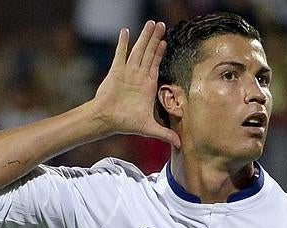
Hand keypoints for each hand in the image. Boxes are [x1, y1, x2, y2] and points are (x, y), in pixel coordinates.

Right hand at [93, 21, 180, 147]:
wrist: (106, 120)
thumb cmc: (125, 123)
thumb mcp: (149, 127)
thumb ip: (164, 133)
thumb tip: (180, 144)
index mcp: (147, 85)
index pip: (156, 65)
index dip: (160, 53)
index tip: (165, 41)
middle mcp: (138, 76)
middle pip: (149, 53)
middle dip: (155, 39)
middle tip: (161, 24)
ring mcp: (127, 72)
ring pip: (138, 50)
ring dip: (144, 37)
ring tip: (150, 24)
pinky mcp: (116, 71)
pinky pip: (120, 54)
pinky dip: (123, 43)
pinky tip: (125, 31)